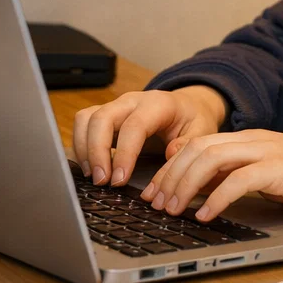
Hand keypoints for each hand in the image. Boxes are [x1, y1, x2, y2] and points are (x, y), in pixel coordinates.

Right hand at [71, 85, 226, 186]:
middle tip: (102, 181)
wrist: (187, 105)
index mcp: (157, 104)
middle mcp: (131, 101)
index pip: (133, 126)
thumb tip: (170, 154)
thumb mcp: (202, 130)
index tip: (119, 180)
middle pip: (102, 118)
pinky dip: (81, 145)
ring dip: (84, 148)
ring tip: (94, 176)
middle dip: (96, 152)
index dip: (123, 154)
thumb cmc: (192, 120)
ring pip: (87, 118)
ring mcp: (116, 106)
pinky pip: (84, 124)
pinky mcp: (106, 115)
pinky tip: (90, 168)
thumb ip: (188, 143)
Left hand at [140, 131, 282, 222]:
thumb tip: (206, 194)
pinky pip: (239, 180)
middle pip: (196, 149)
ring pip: (210, 159)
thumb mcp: (270, 175)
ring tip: (174, 209)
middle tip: (156, 203)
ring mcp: (266, 152)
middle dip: (170, 176)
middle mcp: (253, 141)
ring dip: (186, 185)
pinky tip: (206, 215)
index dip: (171, 168)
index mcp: (248, 140)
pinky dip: (217, 197)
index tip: (155, 192)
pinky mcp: (280, 169)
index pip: (197, 146)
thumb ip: (240, 177)